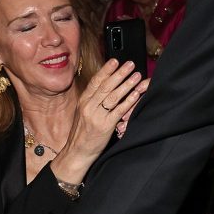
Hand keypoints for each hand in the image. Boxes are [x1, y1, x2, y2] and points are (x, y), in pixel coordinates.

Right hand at [59, 59, 147, 176]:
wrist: (77, 152)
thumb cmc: (83, 133)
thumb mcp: (84, 113)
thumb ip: (93, 100)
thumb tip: (107, 86)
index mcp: (83, 101)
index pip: (95, 82)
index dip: (106, 70)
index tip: (115, 61)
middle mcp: (88, 106)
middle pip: (105, 86)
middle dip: (119, 74)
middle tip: (130, 64)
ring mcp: (96, 116)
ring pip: (113, 96)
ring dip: (126, 84)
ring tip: (137, 75)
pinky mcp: (105, 126)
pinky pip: (119, 111)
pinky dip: (128, 101)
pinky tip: (136, 94)